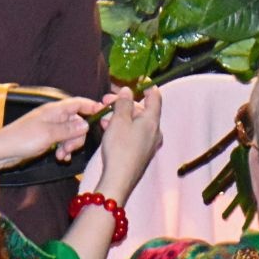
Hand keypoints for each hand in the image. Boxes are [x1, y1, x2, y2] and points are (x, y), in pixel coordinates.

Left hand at [0, 95, 103, 166]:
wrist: (2, 151)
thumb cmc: (22, 139)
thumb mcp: (49, 134)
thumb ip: (69, 129)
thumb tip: (86, 124)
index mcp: (55, 110)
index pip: (79, 103)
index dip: (92, 107)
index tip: (104, 117)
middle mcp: (54, 116)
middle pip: (78, 121)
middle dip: (78, 136)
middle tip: (69, 149)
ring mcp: (50, 127)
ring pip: (71, 134)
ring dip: (70, 146)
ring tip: (61, 156)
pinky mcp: (46, 138)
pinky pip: (62, 142)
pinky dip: (63, 149)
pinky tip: (59, 158)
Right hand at [93, 86, 163, 202]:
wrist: (119, 179)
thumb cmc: (120, 148)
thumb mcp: (118, 120)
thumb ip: (123, 103)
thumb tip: (127, 91)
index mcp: (152, 120)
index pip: (155, 96)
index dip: (146, 86)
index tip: (137, 79)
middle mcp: (155, 131)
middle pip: (142, 110)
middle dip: (125, 102)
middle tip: (107, 100)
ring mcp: (149, 143)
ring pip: (136, 122)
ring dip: (120, 115)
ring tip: (103, 115)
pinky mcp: (141, 153)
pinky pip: (133, 134)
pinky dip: (122, 127)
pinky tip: (107, 128)